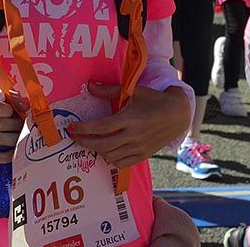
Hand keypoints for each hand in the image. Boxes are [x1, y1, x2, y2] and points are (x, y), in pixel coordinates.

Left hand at [67, 83, 190, 168]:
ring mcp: (138, 148)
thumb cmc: (154, 100)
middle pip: (102, 145)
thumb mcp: (134, 91)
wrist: (178, 115)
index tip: (71, 128)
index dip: (83, 129)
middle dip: (84, 141)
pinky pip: (121, 163)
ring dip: (96, 150)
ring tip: (88, 142)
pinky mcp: (143, 156)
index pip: (101, 127)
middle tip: (74, 136)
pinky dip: (110, 159)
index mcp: (130, 119)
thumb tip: (90, 86)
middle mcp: (133, 136)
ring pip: (110, 156)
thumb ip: (110, 90)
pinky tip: (104, 151)